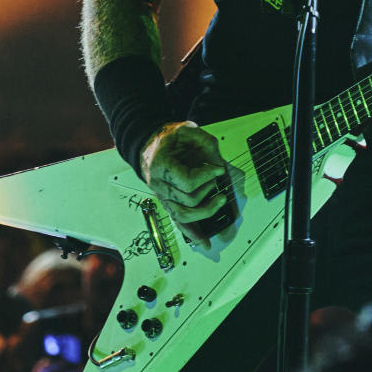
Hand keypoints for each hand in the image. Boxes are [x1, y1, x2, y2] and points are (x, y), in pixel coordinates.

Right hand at [139, 120, 234, 247]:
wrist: (151, 144)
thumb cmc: (168, 138)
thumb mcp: (187, 130)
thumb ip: (205, 142)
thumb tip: (219, 165)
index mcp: (161, 166)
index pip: (187, 181)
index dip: (207, 176)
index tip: (219, 170)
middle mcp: (158, 184)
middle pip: (188, 200)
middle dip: (208, 190)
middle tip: (216, 180)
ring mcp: (162, 196)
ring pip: (183, 215)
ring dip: (205, 211)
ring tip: (220, 202)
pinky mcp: (168, 202)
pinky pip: (178, 222)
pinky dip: (192, 233)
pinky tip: (204, 241)